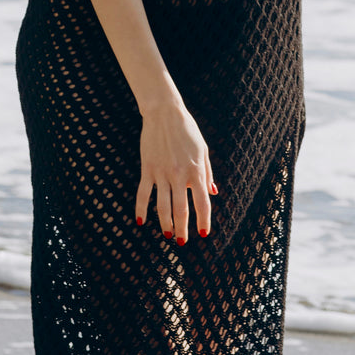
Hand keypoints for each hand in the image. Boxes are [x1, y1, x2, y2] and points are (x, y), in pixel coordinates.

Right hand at [136, 98, 216, 245]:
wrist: (164, 112)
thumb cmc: (187, 130)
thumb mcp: (202, 149)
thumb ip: (207, 172)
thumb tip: (213, 192)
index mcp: (195, 170)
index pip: (202, 202)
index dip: (203, 220)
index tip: (204, 233)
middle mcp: (179, 174)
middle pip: (181, 209)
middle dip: (183, 228)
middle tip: (182, 242)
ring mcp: (161, 172)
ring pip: (162, 206)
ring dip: (165, 223)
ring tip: (168, 234)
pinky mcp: (147, 168)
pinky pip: (143, 193)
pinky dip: (141, 209)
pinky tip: (141, 222)